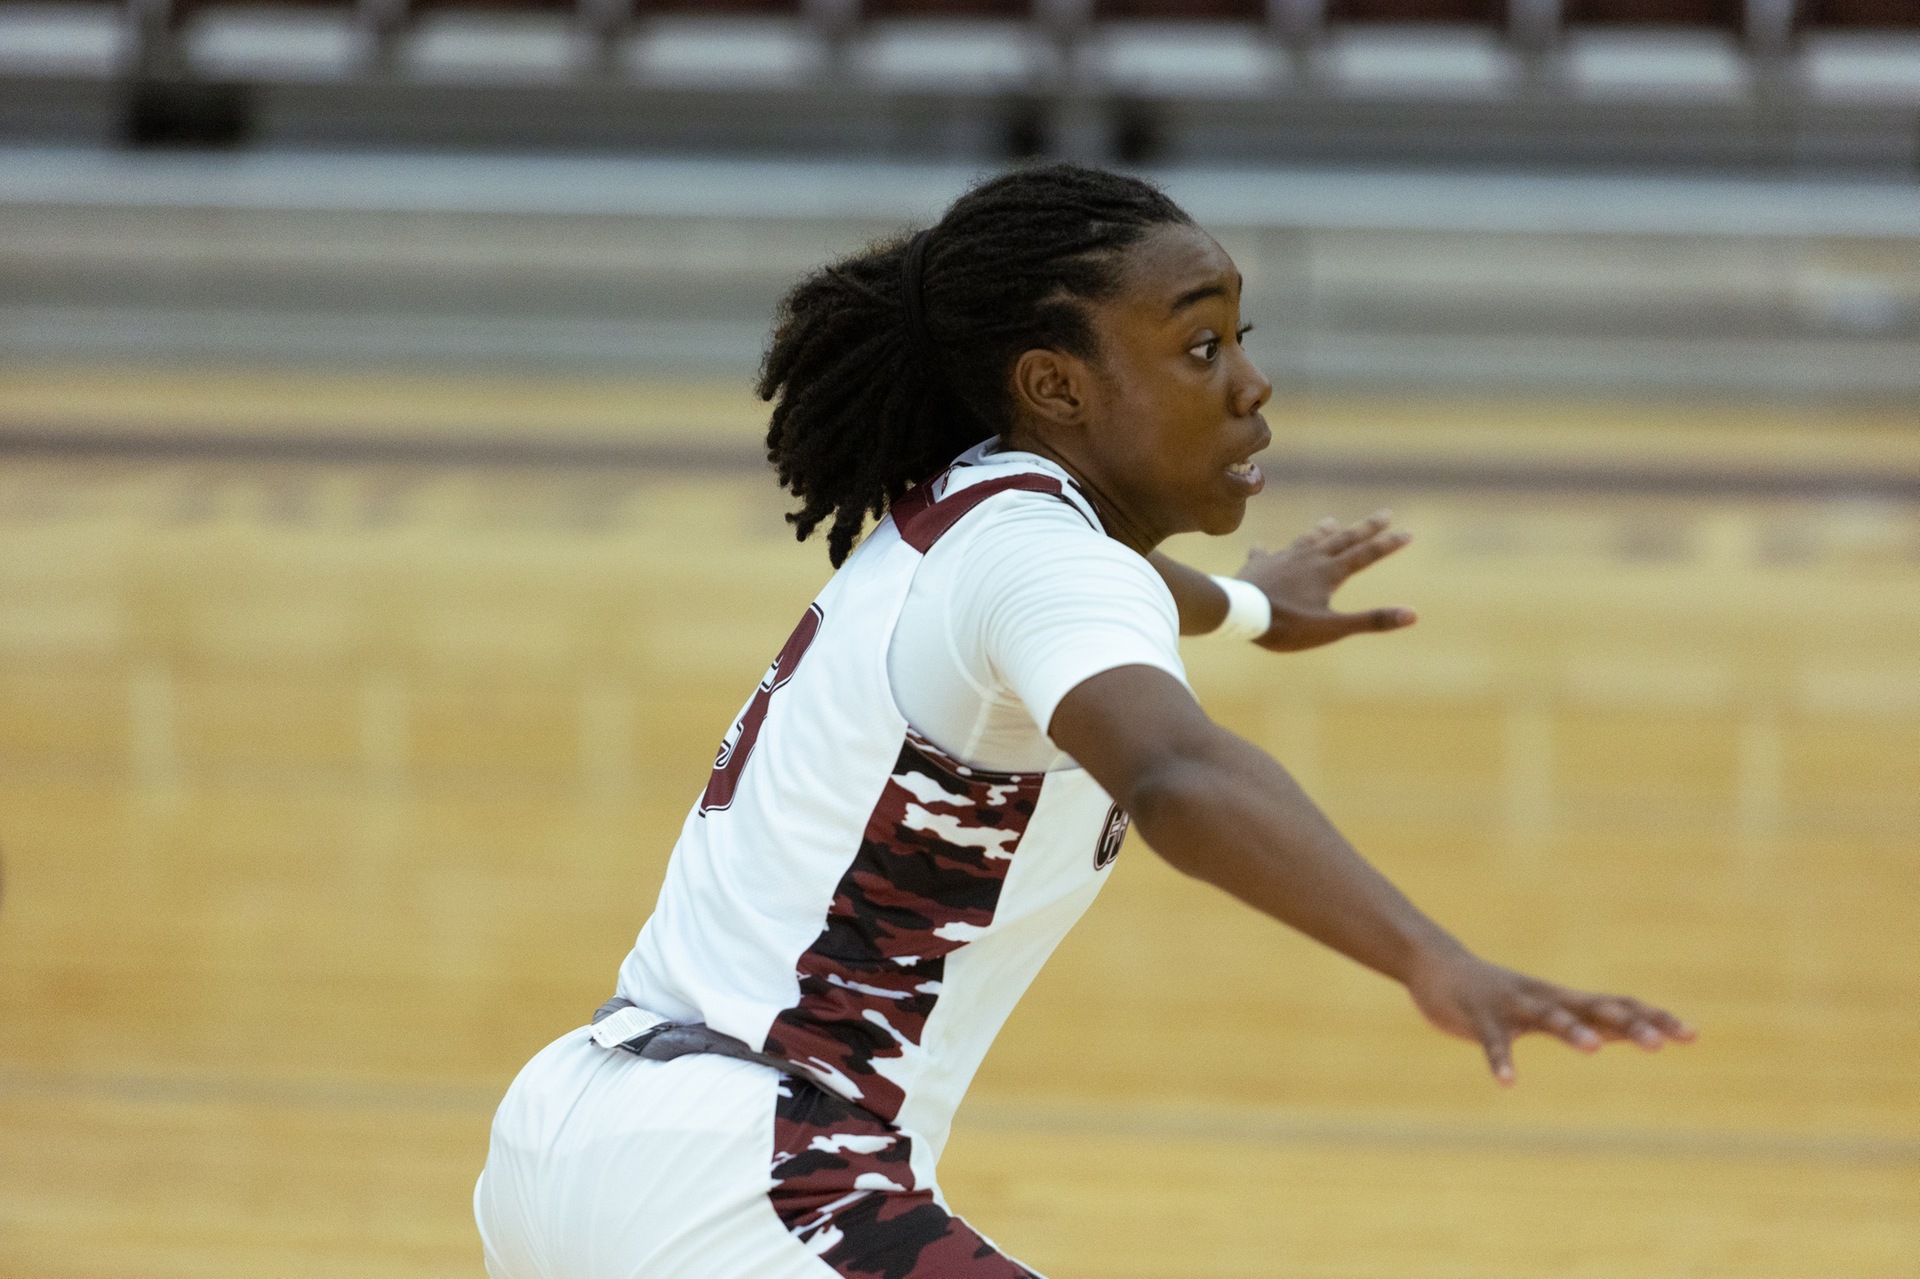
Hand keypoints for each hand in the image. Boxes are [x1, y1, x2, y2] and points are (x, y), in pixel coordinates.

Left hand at [1238, 511, 1415, 651]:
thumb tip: (1412, 614)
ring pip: (1307, 540)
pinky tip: (1262, 547)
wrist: (1239, 614)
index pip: (1366, 555)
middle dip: (1366, 528)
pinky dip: (1267, 550)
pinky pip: (1264, 554)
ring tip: (1332, 522)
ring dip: (1322, 531)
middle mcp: (1308, 559)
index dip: (1388, 545)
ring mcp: (1282, 559)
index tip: (1408, 532)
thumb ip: (1371, 620)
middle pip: (1343, 539)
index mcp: (1329, 572)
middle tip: (1385, 513)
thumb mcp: (1333, 628)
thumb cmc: (1287, 625)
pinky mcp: (1258, 565)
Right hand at [1405, 946, 1696, 1085]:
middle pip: (1594, 1008)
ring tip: (1594, 1049)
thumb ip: (1590, 1019)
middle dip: (1627, 1025)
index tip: (1691, 1034)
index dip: (1654, 1017)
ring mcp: (1514, 1005)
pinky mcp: (1481, 1016)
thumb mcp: (1550, 1006)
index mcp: (1566, 1000)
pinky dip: (1501, 1059)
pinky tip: (1508, 1081)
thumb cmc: (1500, 993)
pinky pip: (1493, 1040)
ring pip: (1549, 1017)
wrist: (1437, 966)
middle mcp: (1547, 998)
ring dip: (1572, 1031)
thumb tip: (1638, 1032)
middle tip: (1659, 1044)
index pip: (1620, 1005)